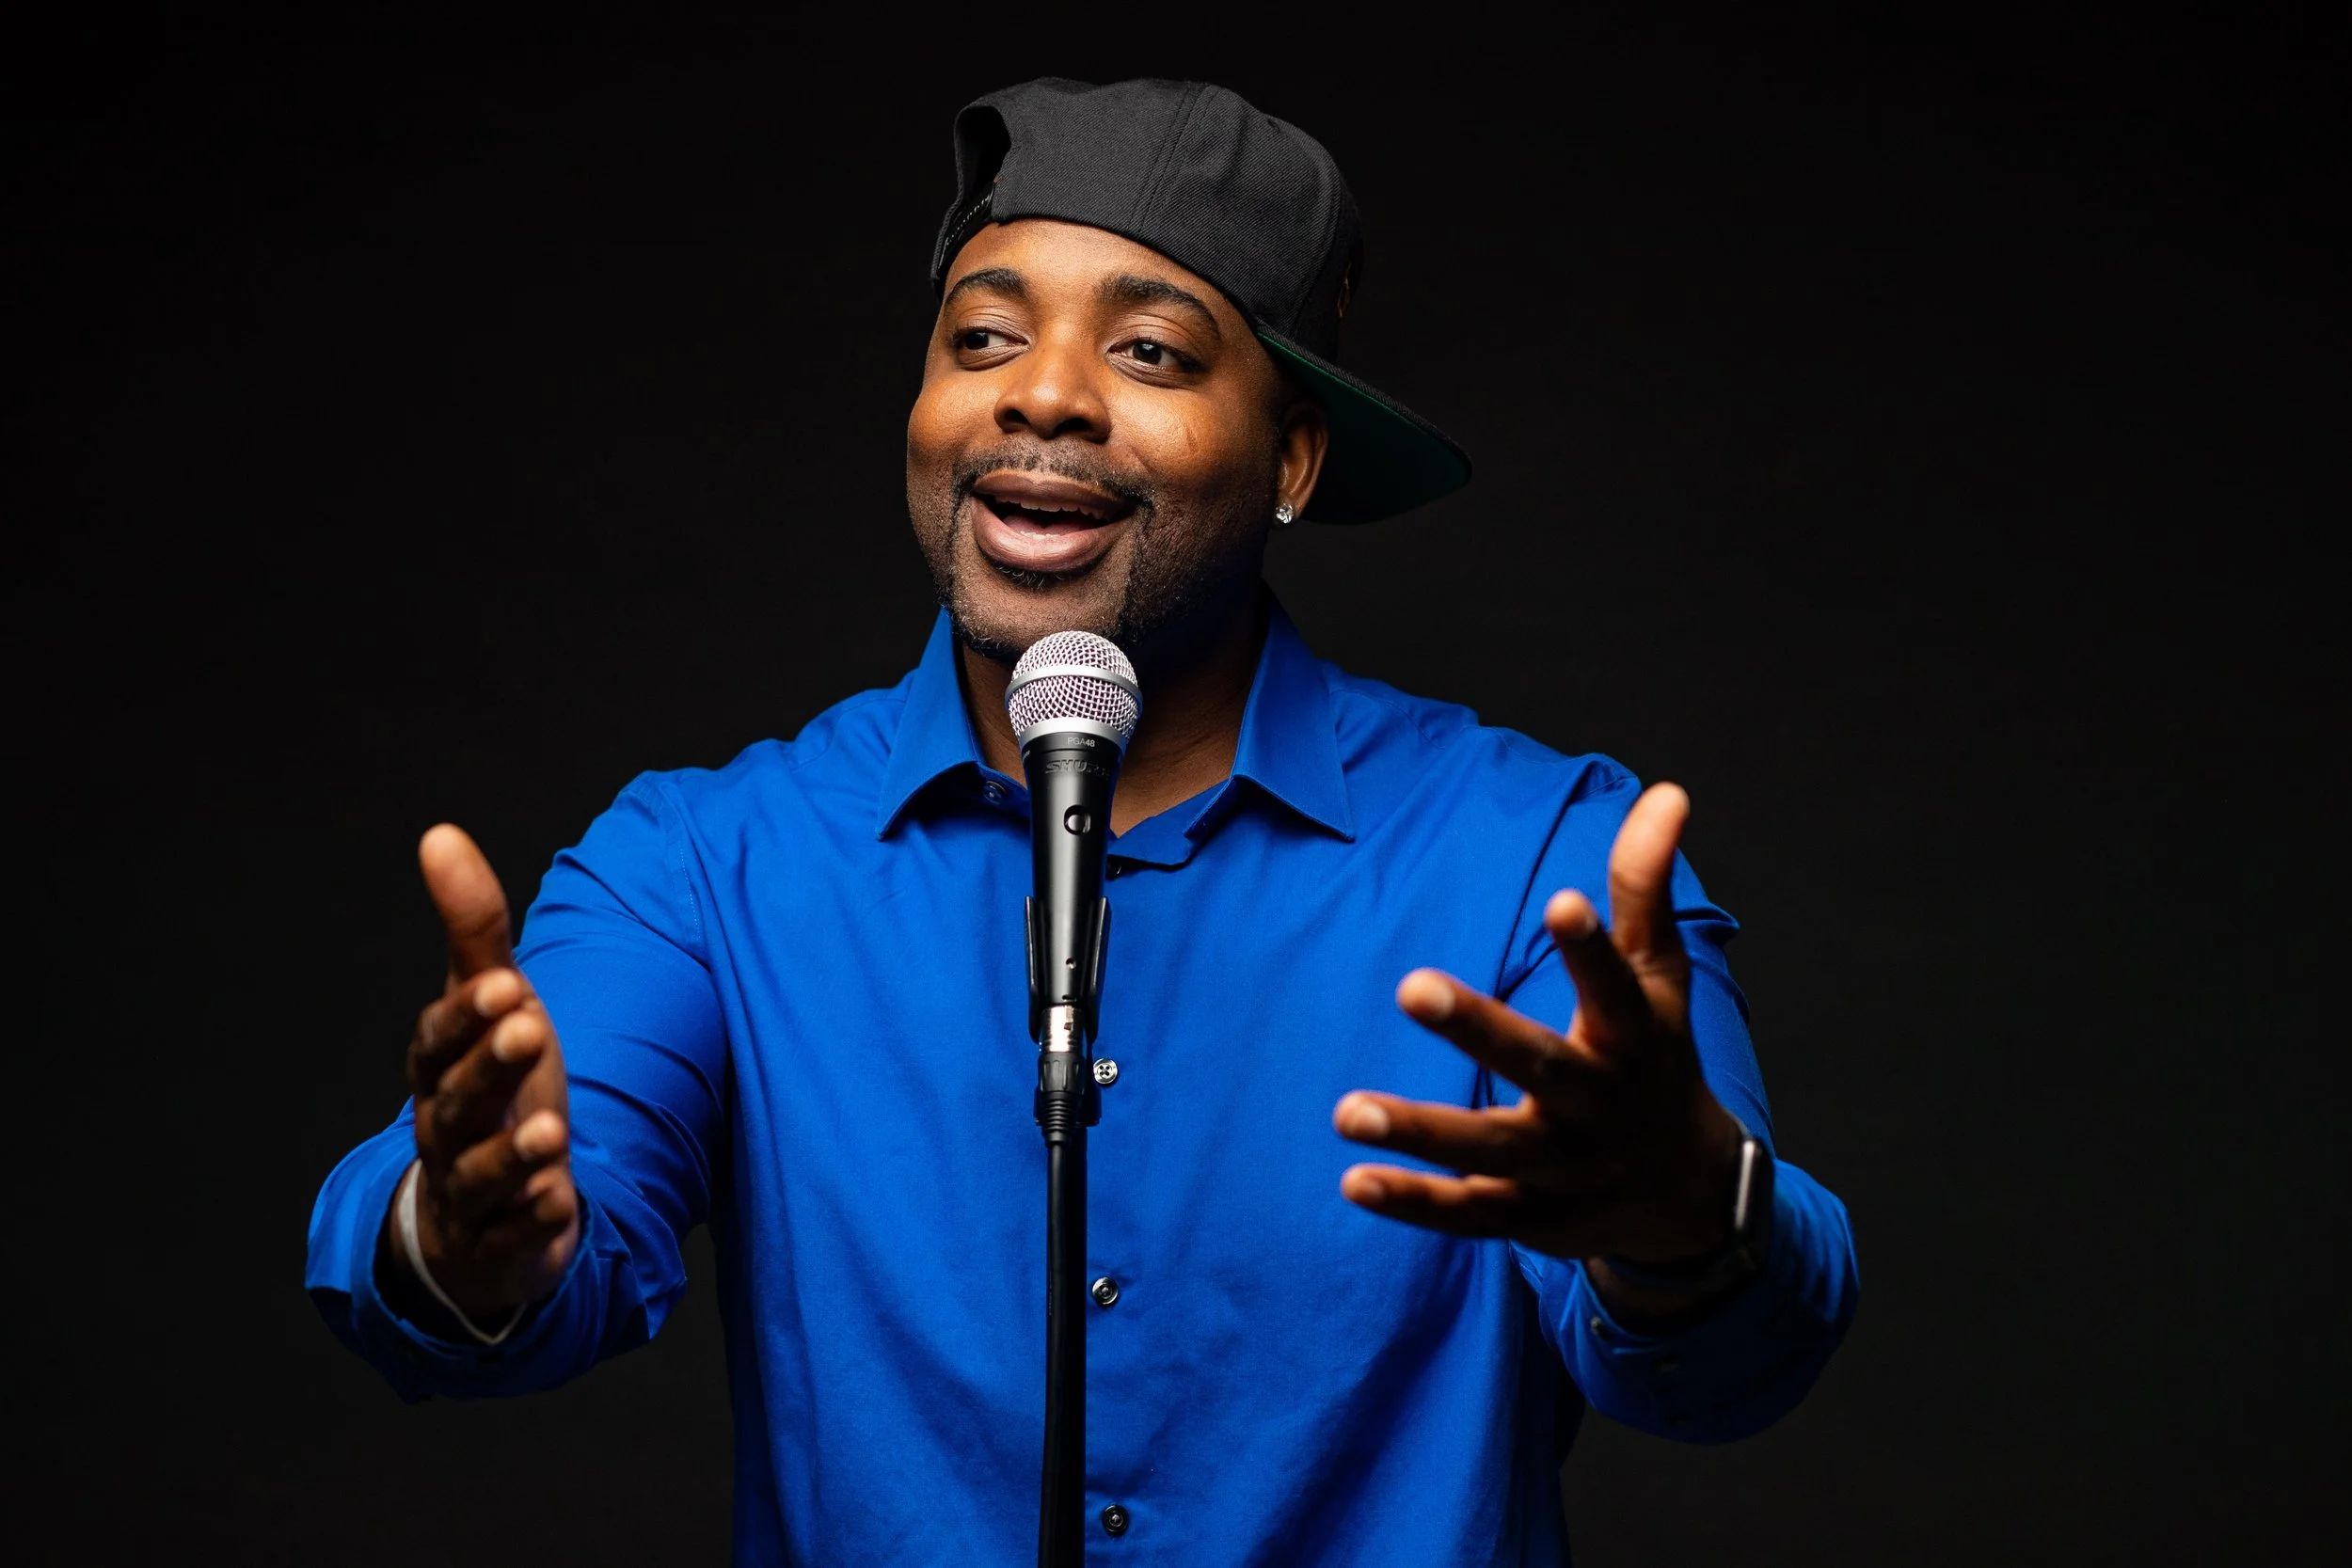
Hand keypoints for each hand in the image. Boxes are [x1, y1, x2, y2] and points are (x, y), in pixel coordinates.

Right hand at [388, 825, 579, 1321]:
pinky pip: (510, 1241)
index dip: (467, 1016)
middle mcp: (445, 1130)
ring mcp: (470, 1193)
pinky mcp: (501, 1247)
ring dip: (511, 1155)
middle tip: (528, 1027)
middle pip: (457, 1102)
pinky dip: (532, 1224)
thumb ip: (472, 928)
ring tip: (551, 1133)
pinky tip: (560, 1204)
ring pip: (480, 1176)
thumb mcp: (490, 1006)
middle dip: (489, 1068)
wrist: (479, 1207)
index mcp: (439, 1069)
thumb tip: (440, 834)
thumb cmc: (489, 1086)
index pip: (440, 1040)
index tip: (504, 985)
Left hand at [1334, 784, 1743, 1280]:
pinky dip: (1416, 1203)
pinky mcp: (1533, 1217)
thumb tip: (1666, 791)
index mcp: (1635, 1038)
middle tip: (1413, 986)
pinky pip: (1471, 1214)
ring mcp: (1567, 1168)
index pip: (1617, 987)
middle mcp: (1602, 1105)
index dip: (1593, 949)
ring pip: (1493, 1151)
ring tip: (1346, 1111)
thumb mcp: (1660, 978)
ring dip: (1422, 1133)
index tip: (1562, 902)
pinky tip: (1353, 1180)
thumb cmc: (1657, 1060)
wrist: (1690, 1195)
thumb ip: (1645, 888)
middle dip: (1480, 1031)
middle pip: (1542, 1067)